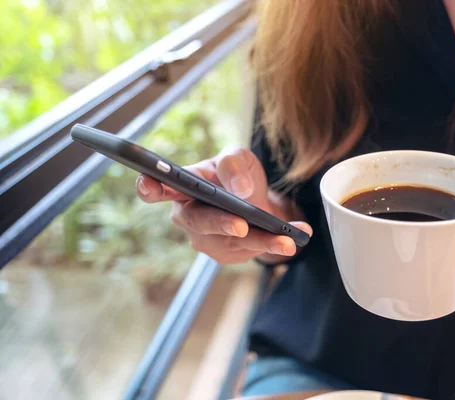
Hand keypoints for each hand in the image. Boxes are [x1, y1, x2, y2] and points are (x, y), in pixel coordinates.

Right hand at [135, 147, 311, 263]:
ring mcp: (204, 238)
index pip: (155, 188)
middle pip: (197, 222)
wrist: (256, 198)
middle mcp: (186, 215)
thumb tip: (239, 189)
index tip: (152, 185)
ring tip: (286, 239)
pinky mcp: (224, 253)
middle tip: (241, 225)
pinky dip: (274, 243)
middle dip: (220, 223)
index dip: (149, 187)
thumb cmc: (237, 174)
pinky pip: (249, 251)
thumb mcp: (238, 157)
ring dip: (260, 240)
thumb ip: (234, 164)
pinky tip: (295, 238)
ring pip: (229, 240)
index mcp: (181, 186)